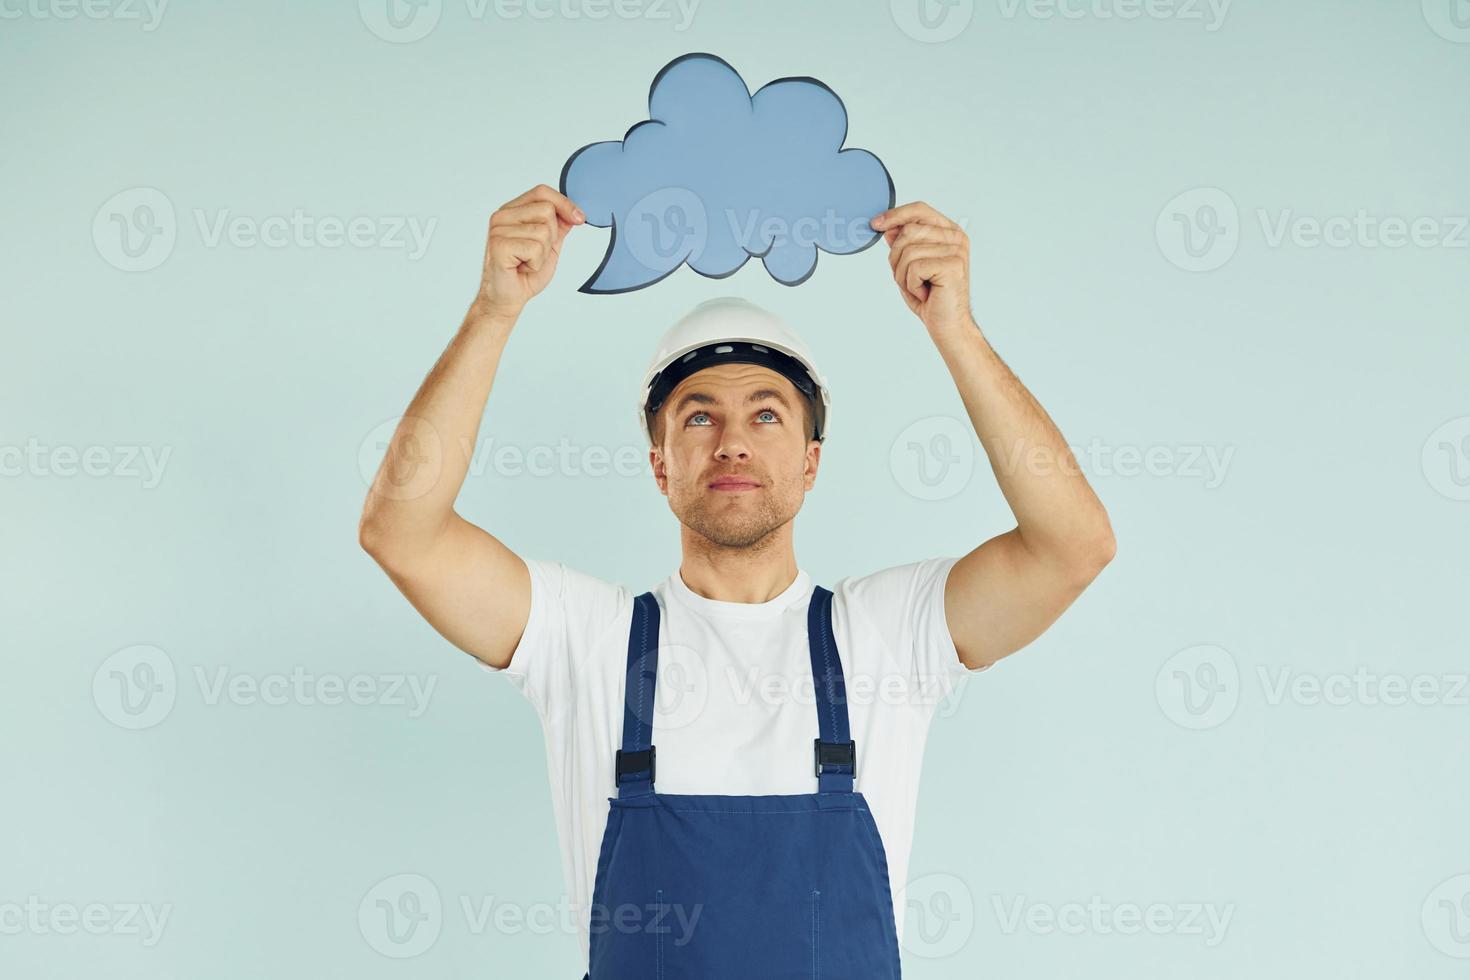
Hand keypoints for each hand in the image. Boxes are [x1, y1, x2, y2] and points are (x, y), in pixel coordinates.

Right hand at [473, 184, 584, 320]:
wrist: (507, 298)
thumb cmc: (524, 273)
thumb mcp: (549, 245)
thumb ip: (558, 226)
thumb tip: (573, 212)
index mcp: (513, 211)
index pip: (542, 192)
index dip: (564, 203)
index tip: (579, 218)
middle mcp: (502, 216)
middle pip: (547, 210)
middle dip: (552, 236)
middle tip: (536, 253)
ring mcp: (498, 229)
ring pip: (543, 231)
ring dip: (543, 253)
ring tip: (527, 261)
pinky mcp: (499, 245)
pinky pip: (535, 248)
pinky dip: (535, 263)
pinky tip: (522, 267)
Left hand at [870, 202, 973, 334]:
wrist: (948, 324)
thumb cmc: (931, 297)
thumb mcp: (909, 266)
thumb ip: (901, 244)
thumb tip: (887, 227)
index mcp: (948, 232)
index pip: (919, 210)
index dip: (895, 215)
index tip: (875, 224)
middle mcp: (956, 238)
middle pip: (908, 231)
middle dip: (897, 258)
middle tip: (908, 277)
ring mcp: (956, 250)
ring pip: (908, 251)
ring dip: (903, 275)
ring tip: (918, 286)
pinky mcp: (952, 265)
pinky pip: (914, 268)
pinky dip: (911, 285)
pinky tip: (925, 292)